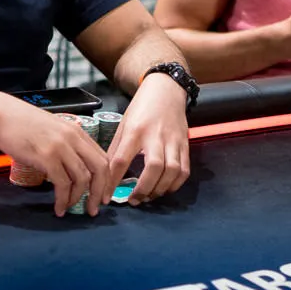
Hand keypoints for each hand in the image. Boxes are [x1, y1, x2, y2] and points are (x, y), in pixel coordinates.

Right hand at [0, 92, 110, 216]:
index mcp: (77, 132)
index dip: (106, 180)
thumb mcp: (51, 130)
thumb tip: (71, 169)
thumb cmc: (21, 122)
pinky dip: (62, 199)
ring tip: (69, 208)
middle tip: (93, 208)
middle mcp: (73, 138)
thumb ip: (65, 146)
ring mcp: (60, 147)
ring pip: (82, 179)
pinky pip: (62, 184)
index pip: (102, 158)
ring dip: (78, 199)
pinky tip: (58, 208)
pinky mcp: (46, 157)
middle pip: (99, 169)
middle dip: (99, 192)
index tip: (102, 195)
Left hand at [106, 73, 190, 205]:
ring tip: (148, 197)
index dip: (112, 182)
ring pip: (172, 171)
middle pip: (153, 167)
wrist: (166, 89)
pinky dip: (175, 184)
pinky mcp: (185, 144)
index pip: (121, 160)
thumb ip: (115, 148)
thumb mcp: (123, 124)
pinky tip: (164, 189)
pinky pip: (184, 170)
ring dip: (160, 189)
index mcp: (135, 130)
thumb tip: (105, 173)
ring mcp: (173, 140)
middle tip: (134, 200)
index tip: (106, 197)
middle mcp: (156, 136)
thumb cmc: (141, 107)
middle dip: (143, 188)